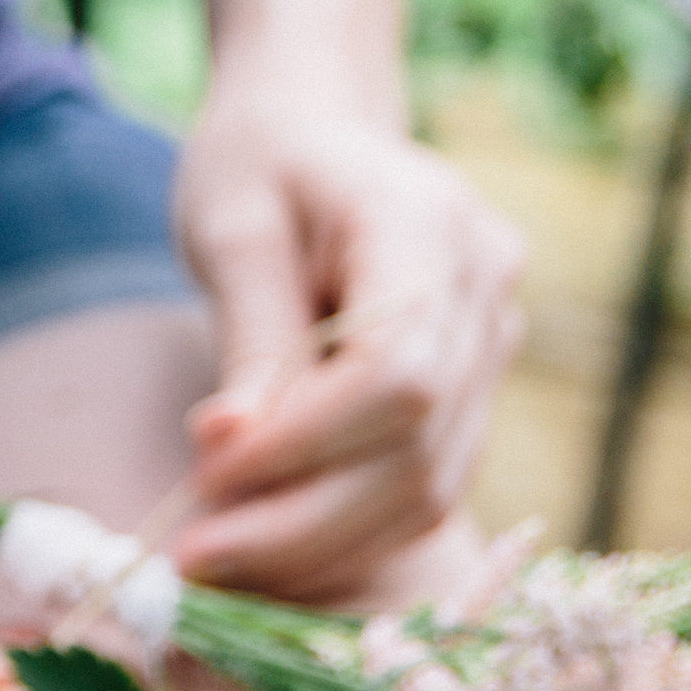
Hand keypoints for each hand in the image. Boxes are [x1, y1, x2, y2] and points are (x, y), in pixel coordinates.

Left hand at [167, 75, 526, 604]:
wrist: (316, 133)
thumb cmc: (260, 164)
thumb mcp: (232, 228)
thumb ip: (249, 337)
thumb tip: (229, 451)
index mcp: (429, 222)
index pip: (398, 373)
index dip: (305, 445)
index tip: (206, 478)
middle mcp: (487, 284)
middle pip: (420, 447)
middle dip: (304, 519)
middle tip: (194, 556)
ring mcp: (496, 338)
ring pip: (433, 484)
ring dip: (323, 542)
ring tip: (220, 557)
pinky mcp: (479, 387)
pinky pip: (428, 483)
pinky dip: (349, 529)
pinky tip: (268, 542)